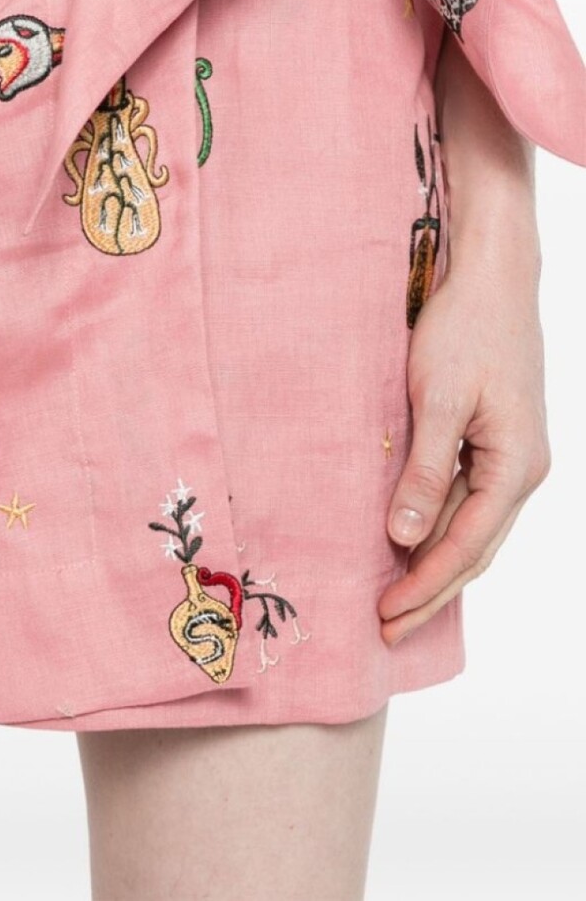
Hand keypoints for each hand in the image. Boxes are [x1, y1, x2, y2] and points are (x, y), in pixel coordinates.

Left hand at [377, 229, 548, 643]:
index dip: (426, 585)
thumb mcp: (436, 400)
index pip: (466, 546)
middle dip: (431, 592)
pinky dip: (440, 528)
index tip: (387, 614)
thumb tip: (403, 538)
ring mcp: (511, 456)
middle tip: (387, 629)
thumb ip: (423, 472)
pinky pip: (468, 499)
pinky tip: (413, 545)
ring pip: (471, 528)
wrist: (494, 278)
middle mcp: (521, 470)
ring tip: (396, 600)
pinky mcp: (495, 440)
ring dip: (435, 565)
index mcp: (515, 466)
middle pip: (474, 549)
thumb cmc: (465, 330)